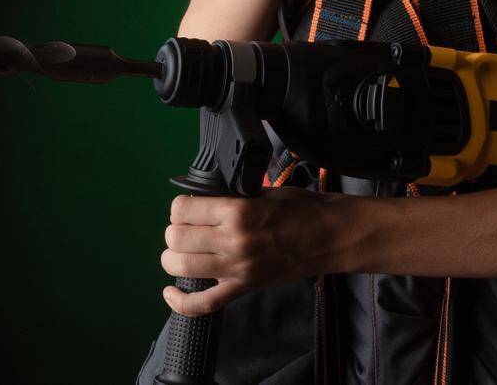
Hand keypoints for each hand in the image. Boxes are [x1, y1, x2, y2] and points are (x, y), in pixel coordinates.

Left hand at [160, 188, 335, 316]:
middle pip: (176, 239)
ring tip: (182, 250)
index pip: (183, 210)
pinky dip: (180, 302)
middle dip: (175, 230)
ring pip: (181, 267)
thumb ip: (229, 198)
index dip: (180, 206)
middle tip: (187, 226)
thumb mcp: (261, 192)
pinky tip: (170, 292)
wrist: (326, 237)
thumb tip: (199, 203)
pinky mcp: (242, 289)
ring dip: (174, 257)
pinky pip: (203, 304)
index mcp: (238, 212)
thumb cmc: (299, 209)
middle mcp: (232, 242)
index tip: (187, 207)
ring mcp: (236, 270)